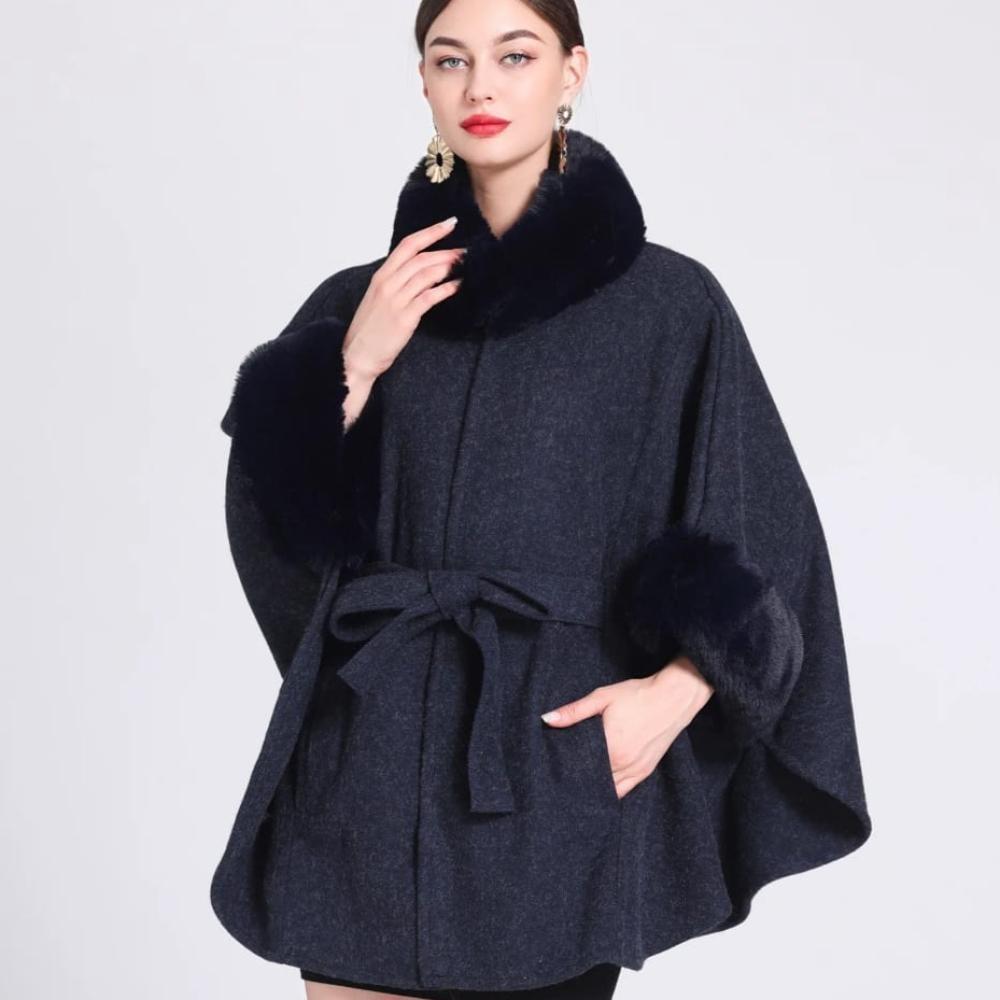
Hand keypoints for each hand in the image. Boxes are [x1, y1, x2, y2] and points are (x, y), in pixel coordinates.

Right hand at [341, 216, 464, 424]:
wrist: (355, 357)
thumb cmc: (369, 331)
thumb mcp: (379, 300)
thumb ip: (396, 284)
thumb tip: (420, 274)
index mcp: (381, 277)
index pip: (407, 245)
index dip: (430, 232)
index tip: (449, 223)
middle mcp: (387, 284)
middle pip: (421, 258)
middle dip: (446, 251)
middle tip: (466, 250)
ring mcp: (395, 300)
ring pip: (426, 274)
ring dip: (448, 267)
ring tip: (465, 265)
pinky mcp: (404, 318)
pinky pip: (429, 297)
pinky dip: (446, 289)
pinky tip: (458, 286)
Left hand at [539, 656, 714, 798]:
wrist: (673, 697)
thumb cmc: (637, 695)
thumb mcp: (602, 697)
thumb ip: (574, 711)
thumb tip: (547, 719)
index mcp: (611, 747)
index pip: (580, 768)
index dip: (565, 770)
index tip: (553, 770)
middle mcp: (623, 764)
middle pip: (593, 781)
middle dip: (578, 780)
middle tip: (561, 778)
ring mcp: (636, 770)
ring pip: (609, 790)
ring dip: (594, 788)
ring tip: (577, 785)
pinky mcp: (645, 771)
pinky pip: (624, 791)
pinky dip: (611, 792)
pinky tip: (599, 788)